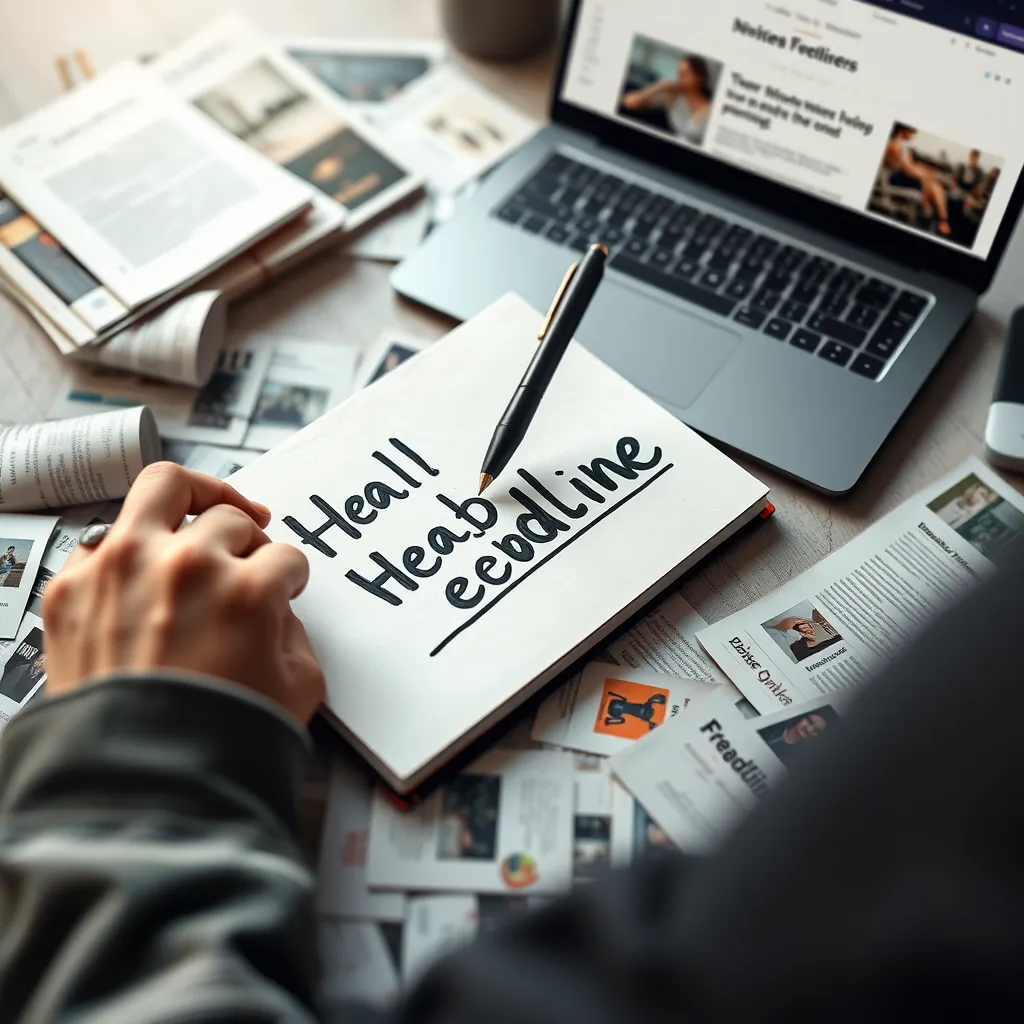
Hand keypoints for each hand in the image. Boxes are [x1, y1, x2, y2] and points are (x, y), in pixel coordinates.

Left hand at [42, 462, 325, 723]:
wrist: (135, 789)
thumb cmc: (212, 748)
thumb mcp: (298, 688)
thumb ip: (295, 632)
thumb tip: (274, 607)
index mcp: (247, 591)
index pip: (286, 557)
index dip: (290, 577)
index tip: (283, 588)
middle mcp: (185, 567)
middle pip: (232, 518)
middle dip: (250, 541)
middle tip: (247, 561)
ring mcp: (122, 570)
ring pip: (165, 487)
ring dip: (195, 498)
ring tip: (204, 512)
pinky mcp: (71, 588)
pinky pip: (102, 540)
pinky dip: (127, 549)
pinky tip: (143, 568)